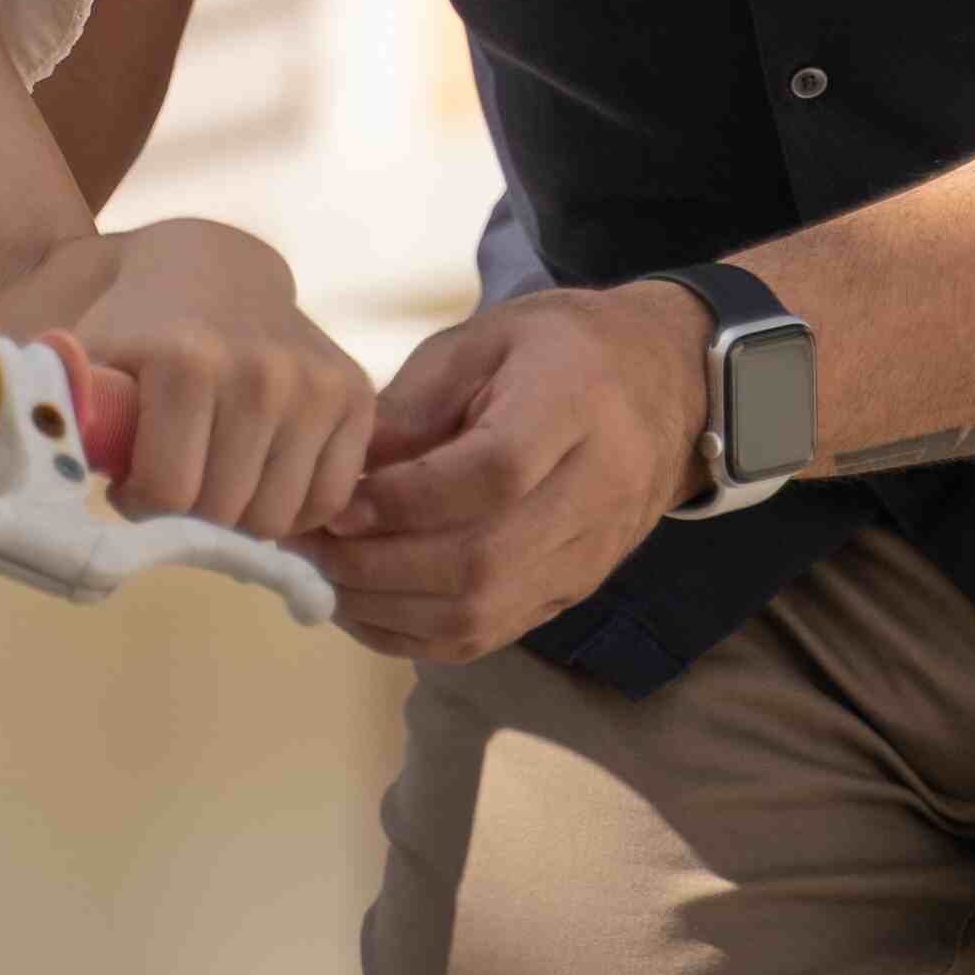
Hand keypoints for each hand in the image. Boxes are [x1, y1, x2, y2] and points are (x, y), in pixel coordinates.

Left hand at [58, 220, 376, 543]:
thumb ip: (44, 415)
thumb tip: (29, 481)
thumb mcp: (68, 359)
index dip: (138, 502)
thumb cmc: (122, 326)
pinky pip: (329, 497)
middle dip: (189, 511)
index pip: (168, 495)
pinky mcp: (353, 391)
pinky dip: (294, 503)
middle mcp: (262, 370)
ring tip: (212, 470)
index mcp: (186, 360)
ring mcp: (315, 381)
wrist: (203, 264)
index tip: (127, 479)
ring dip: (240, 512)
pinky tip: (260, 470)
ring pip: (279, 516)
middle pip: (226, 513)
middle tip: (171, 474)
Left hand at [303, 284, 711, 664]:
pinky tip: (364, 604)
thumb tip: (343, 472)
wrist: (664, 385)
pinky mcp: (573, 591)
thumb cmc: (562, 348)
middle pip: (482, 560)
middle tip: (309, 547)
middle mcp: (594, 490)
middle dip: (377, 566)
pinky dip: (412, 633)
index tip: (338, 502)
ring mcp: (587, 553)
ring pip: (481, 613)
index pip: (493, 473)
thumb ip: (414, 402)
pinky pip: (486, 636)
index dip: (405, 500)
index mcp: (575, 404)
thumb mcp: (484, 339)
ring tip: (324, 576)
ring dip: (385, 608)